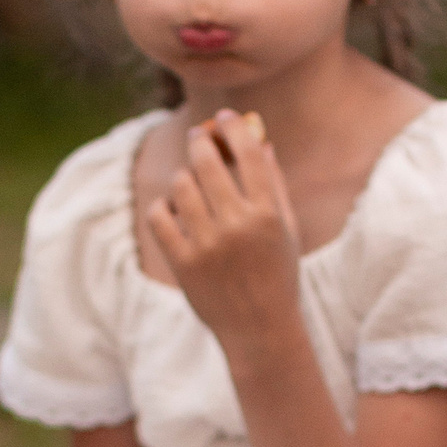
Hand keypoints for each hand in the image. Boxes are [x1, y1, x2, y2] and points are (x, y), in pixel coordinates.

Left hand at [144, 110, 302, 347]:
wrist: (260, 329)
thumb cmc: (277, 275)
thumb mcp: (287, 230)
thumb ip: (276, 185)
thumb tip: (261, 142)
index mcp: (269, 214)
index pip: (249, 154)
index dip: (234, 128)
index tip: (224, 117)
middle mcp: (238, 226)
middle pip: (207, 163)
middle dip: (201, 141)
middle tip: (198, 136)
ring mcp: (208, 246)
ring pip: (181, 187)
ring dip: (183, 177)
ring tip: (189, 182)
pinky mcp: (184, 264)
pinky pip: (159, 218)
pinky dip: (163, 208)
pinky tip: (173, 211)